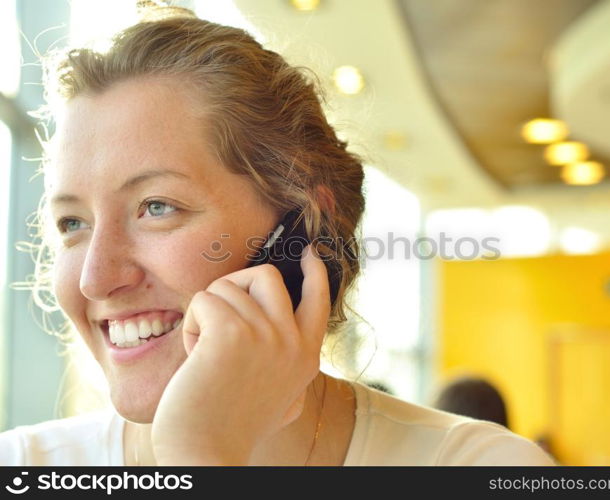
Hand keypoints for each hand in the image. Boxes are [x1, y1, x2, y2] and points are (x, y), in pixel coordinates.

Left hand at [151, 245, 330, 464]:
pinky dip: (192, 325)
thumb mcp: (282, 396)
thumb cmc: (234, 426)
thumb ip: (289, 363)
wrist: (207, 453)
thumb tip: (283, 329)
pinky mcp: (230, 333)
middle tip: (220, 316)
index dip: (314, 271)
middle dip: (236, 287)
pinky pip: (204, 300)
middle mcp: (292, 342)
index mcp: (306, 356)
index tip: (309, 253)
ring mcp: (265, 335)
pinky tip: (195, 357)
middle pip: (266, 275)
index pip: (319, 298)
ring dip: (207, 317)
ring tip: (205, 355)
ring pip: (226, 287)